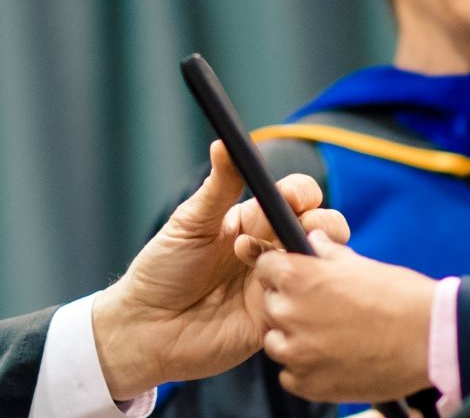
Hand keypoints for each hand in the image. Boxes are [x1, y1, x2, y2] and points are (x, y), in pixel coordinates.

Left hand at [92, 141, 349, 398]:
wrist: (146, 327)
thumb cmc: (162, 270)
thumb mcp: (190, 223)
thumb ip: (218, 187)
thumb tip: (225, 142)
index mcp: (252, 221)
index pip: (295, 197)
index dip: (301, 194)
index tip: (292, 197)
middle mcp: (271, 250)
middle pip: (320, 228)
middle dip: (322, 224)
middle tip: (303, 230)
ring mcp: (276, 285)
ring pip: (318, 267)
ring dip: (308, 260)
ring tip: (270, 268)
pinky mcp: (276, 318)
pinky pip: (303, 306)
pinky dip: (298, 298)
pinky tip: (270, 299)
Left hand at [255, 232, 436, 401]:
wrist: (428, 339)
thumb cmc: (399, 296)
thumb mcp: (359, 264)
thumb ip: (326, 252)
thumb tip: (314, 240)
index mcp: (297, 277)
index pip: (265, 268)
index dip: (282, 272)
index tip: (298, 280)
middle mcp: (289, 313)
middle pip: (270, 306)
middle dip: (291, 306)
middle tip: (324, 311)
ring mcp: (296, 353)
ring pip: (277, 343)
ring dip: (295, 340)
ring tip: (331, 337)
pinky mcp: (308, 384)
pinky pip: (291, 375)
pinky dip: (307, 370)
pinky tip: (334, 360)